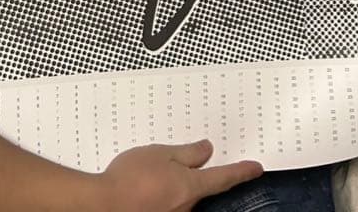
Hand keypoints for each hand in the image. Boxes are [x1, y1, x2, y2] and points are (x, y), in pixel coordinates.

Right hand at [96, 138, 262, 210]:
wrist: (101, 205)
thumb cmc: (127, 181)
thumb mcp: (160, 154)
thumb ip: (186, 153)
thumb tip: (205, 150)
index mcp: (190, 187)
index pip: (224, 178)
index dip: (242, 171)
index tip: (256, 168)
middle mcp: (186, 207)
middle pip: (199, 190)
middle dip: (191, 177)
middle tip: (170, 165)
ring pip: (181, 199)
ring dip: (171, 187)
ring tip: (147, 176)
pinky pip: (166, 206)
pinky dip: (160, 196)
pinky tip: (143, 189)